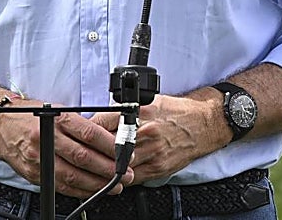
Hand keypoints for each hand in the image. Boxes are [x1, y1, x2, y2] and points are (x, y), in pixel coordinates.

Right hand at [0, 101, 133, 198]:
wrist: (0, 126)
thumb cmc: (29, 115)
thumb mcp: (55, 109)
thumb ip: (78, 123)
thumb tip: (107, 137)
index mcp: (56, 119)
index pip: (89, 134)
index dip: (110, 146)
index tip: (124, 153)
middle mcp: (47, 138)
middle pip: (84, 157)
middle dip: (109, 168)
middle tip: (125, 173)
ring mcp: (40, 158)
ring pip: (74, 175)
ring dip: (98, 183)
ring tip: (114, 186)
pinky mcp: (35, 174)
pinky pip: (61, 186)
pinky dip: (80, 190)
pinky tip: (92, 190)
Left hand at [90, 93, 221, 182]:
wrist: (202, 124)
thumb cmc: (176, 112)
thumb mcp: (148, 102)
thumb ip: (125, 111)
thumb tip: (100, 119)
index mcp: (141, 113)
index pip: (103, 122)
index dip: (87, 131)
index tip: (79, 134)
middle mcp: (146, 132)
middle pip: (108, 146)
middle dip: (92, 150)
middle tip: (80, 153)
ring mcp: (153, 152)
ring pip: (118, 165)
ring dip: (103, 167)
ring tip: (90, 167)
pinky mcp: (159, 167)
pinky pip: (133, 178)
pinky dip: (120, 178)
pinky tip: (111, 177)